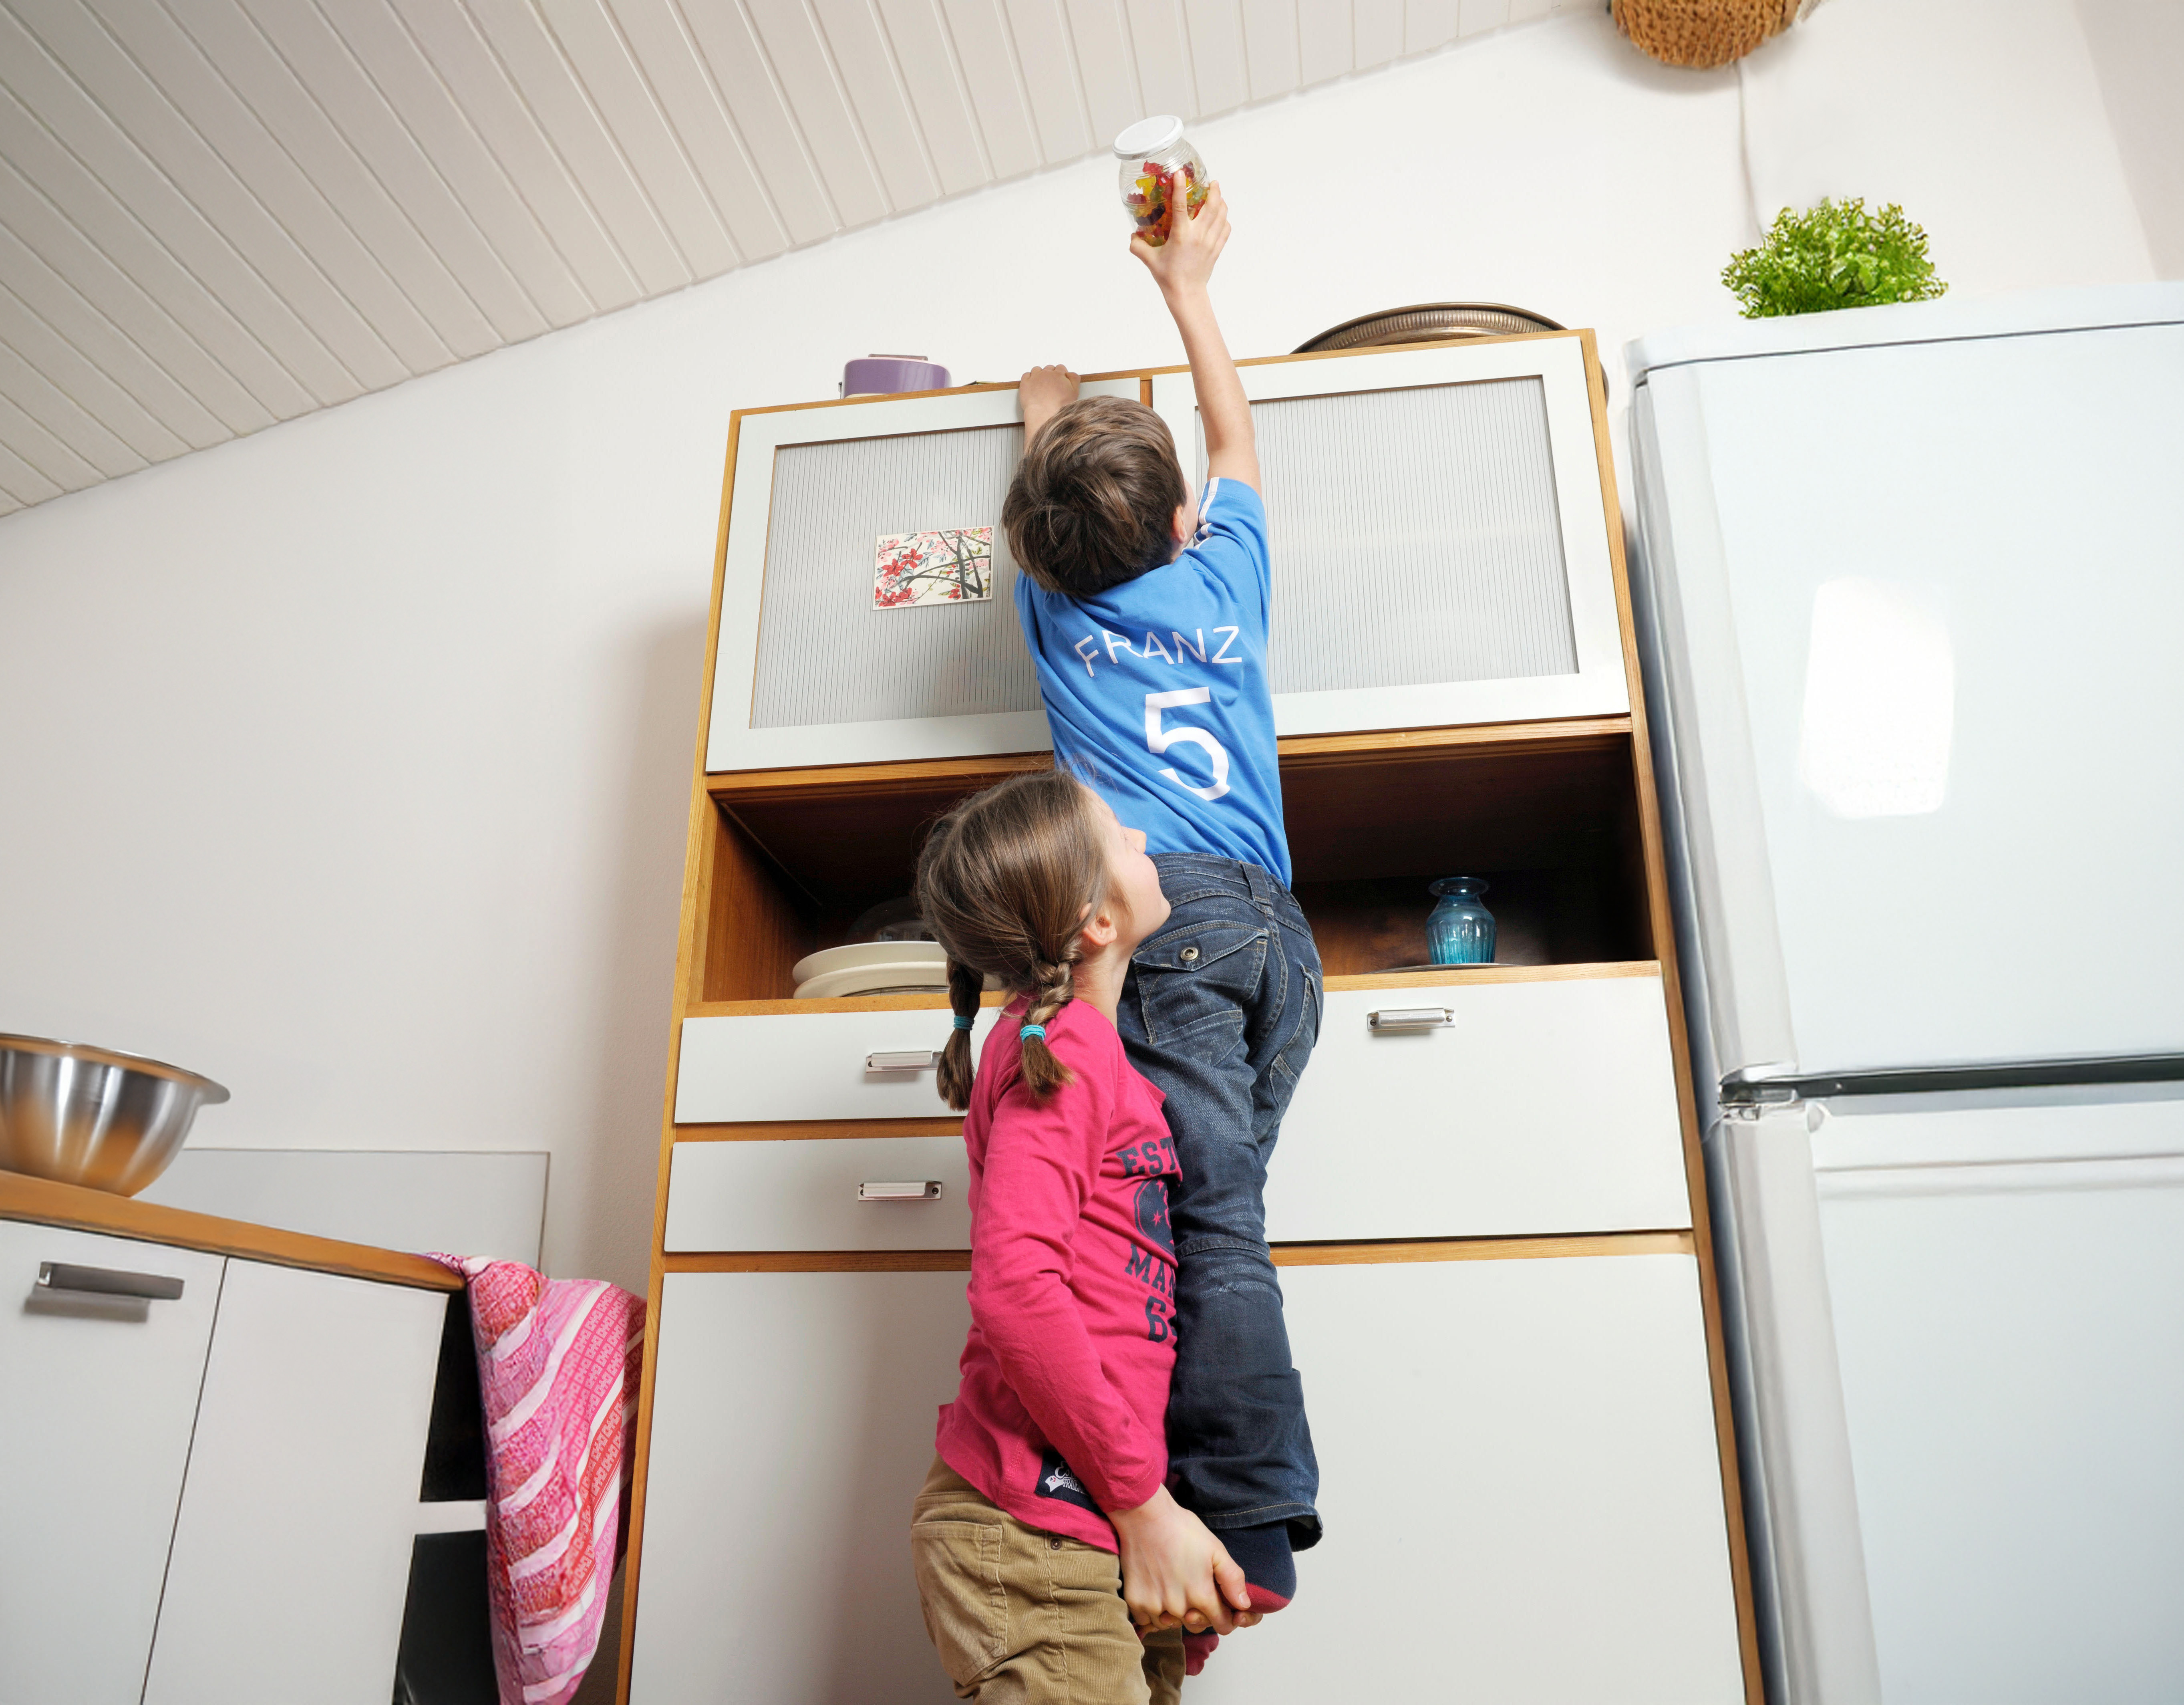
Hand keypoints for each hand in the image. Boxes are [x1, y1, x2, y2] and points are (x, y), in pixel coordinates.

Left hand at [1019, 364, 1079, 442]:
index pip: (1060, 368)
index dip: (1060, 375)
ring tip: (1040, 386)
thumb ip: (1074, 379)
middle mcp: (1046, 373)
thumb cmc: (1059, 406)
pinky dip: (1028, 378)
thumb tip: (1070, 374)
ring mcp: (1035, 377)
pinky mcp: (1025, 383)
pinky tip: (1031, 386)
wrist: (1046, 415)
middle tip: (1050, 386)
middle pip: (1049, 369)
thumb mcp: (1074, 392)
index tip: (1059, 381)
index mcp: (1059, 374)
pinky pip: (1026, 375)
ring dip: (1039, 375)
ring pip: (1037, 370)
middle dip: (1050, 375)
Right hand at [1110, 1486, 1253, 1635]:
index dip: (1225, 1616)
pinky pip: (1148, 1621)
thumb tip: (1244, 1605)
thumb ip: (1233, 1580)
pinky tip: (1155, 1589)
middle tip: (1191, 1587)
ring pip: (1171, 1624)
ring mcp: (1154, 1606)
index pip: (1223, 1625)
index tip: (1218, 1604)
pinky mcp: (1134, 1602)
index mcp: (1201, 1596)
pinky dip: (1153, 1611)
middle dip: (1199, 1613)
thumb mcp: (1215, 1549)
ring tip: (1172, 1585)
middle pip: (1196, 1626)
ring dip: (1174, 1613)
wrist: (1145, 1516)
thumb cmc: (1182, 1529)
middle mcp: (1178, 1608)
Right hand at [1130, 178, 1229, 300]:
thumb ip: (1138, 247)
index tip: (1180, 174)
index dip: (1180, 187)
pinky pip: (1225, 229)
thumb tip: (1132, 236)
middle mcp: (1198, 235)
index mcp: (1181, 235)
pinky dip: (1224, 220)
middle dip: (1213, 190)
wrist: (1187, 294)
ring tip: (1218, 195)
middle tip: (1212, 182)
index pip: (1181, 205)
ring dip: (1221, 202)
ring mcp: (1210, 242)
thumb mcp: (1150, 260)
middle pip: (1211, 205)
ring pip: (1221, 215)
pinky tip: (1220, 217)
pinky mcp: (1217, 249)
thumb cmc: (1168, 277)